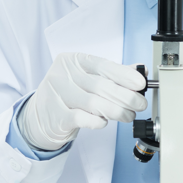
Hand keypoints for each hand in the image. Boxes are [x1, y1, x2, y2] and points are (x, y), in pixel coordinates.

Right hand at [19, 53, 147, 150]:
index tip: (141, 83)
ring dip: (116, 111)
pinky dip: (97, 121)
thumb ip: (113, 73)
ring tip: (128, 115)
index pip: (103, 65)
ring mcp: (57, 95)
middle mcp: (63, 75)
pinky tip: (105, 122)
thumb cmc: (70, 92)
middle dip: (125, 96)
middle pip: (101, 86)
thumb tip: (140, 71)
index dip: (124, 75)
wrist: (41, 114)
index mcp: (73, 60)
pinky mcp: (57, 115)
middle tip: (140, 104)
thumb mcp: (88, 77)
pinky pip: (82, 118)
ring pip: (93, 103)